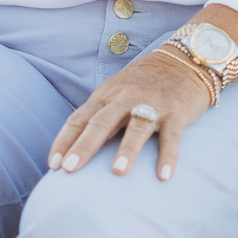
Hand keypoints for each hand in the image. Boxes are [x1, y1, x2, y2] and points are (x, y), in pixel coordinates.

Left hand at [47, 50, 214, 181]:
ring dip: (127, 150)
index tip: (53, 165)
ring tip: (118, 172)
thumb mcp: (116, 92)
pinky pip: (172, 136)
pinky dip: (168, 156)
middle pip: (101, 122)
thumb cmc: (144, 84)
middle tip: (70, 169)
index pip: (80, 119)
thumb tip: (72, 148)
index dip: (65, 141)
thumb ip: (98, 115)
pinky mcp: (177, 112)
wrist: (185, 60)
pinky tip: (163, 176)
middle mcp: (126, 98)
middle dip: (84, 146)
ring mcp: (152, 104)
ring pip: (137, 127)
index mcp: (106, 95)